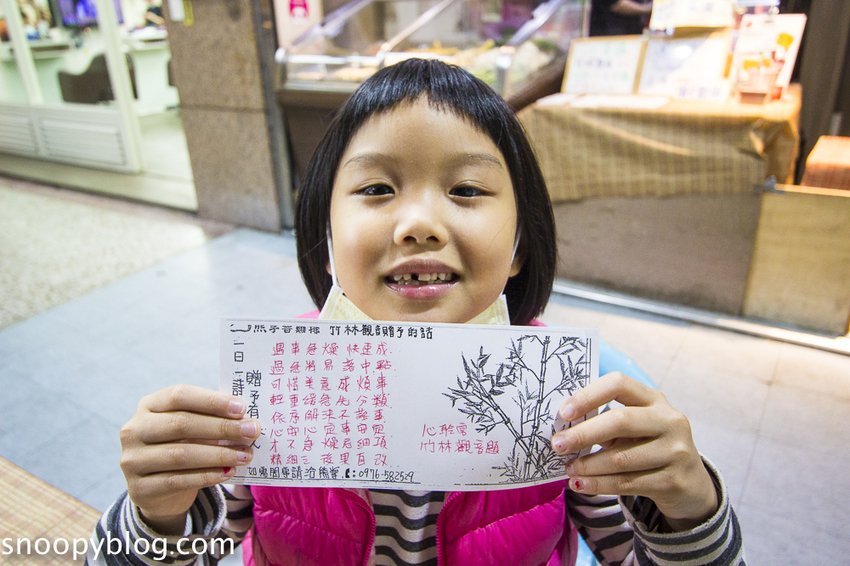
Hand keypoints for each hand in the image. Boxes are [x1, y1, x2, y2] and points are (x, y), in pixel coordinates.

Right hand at [119, 385, 260, 533]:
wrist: (157, 490)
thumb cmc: (181, 447)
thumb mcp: (191, 428)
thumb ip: (211, 420)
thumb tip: (246, 420)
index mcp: (148, 405)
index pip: (179, 395)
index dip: (211, 401)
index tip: (241, 408)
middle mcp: (134, 430)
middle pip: (181, 424)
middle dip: (222, 428)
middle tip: (251, 431)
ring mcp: (133, 460)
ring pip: (180, 455)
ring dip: (219, 455)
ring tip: (245, 455)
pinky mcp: (140, 488)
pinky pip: (178, 481)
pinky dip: (207, 476)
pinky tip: (228, 472)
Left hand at [551, 372, 717, 530]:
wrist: (690, 485)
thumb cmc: (648, 447)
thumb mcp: (633, 428)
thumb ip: (603, 422)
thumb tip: (561, 429)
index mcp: (653, 399)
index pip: (619, 384)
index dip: (588, 396)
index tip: (564, 413)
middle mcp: (669, 420)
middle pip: (620, 421)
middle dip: (583, 434)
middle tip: (557, 445)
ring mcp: (675, 451)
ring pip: (621, 458)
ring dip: (588, 465)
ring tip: (568, 469)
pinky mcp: (673, 481)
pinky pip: (628, 483)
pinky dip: (599, 485)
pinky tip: (580, 484)